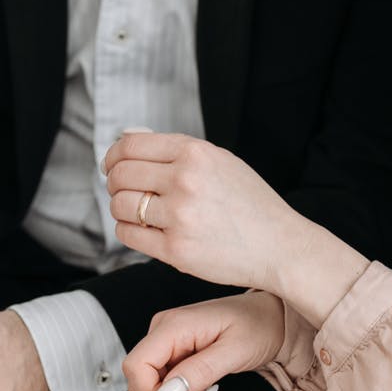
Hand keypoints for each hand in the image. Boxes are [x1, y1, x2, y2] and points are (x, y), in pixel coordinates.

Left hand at [103, 132, 318, 291]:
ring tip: (136, 212)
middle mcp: (185, 181)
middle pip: (120, 175)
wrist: (280, 245)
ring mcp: (179, 216)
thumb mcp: (220, 161)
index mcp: (195, 152)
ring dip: (120, 208)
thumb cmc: (250, 203)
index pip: (130, 146)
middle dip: (114, 182)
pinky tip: (143, 230)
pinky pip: (128, 234)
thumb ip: (176, 151)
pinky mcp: (175, 250)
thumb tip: (127, 141)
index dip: (113, 156)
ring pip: (120, 205)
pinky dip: (128, 230)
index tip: (111, 166)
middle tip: (122, 190)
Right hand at [124, 292, 287, 390]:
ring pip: (149, 381)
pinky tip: (202, 382)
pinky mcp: (172, 348)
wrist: (271, 318)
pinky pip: (162, 378)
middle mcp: (163, 328)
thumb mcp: (234, 353)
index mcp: (173, 325)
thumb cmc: (258, 326)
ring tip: (207, 388)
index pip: (135, 366)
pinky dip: (180, 390)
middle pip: (138, 377)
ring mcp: (166, 338)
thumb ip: (198, 372)